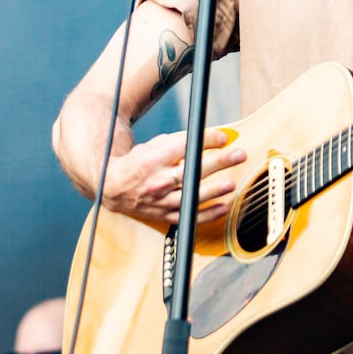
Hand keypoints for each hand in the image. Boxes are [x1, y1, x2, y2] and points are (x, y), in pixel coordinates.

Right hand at [101, 127, 243, 224]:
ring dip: (214, 190)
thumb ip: (180, 141)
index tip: (223, 137)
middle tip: (239, 155)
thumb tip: (212, 138)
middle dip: (218, 162)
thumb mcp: (154, 146)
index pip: (183, 147)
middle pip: (191, 171)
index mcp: (153, 159)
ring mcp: (161, 200)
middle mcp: (157, 180)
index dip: (205, 141)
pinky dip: (207, 214)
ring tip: (231, 183)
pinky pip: (188, 217)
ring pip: (190, 196)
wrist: (113, 187)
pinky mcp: (164, 215)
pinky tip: (223, 207)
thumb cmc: (138, 163)